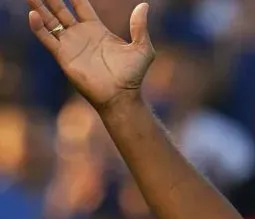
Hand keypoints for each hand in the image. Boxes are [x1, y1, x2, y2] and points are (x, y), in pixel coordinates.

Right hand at [27, 0, 154, 111]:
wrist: (121, 96)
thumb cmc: (133, 76)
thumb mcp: (142, 48)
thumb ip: (139, 26)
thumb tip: (144, 5)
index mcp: (97, 29)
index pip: (81, 6)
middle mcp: (80, 35)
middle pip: (61, 10)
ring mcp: (70, 45)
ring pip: (50, 21)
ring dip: (39, 8)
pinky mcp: (63, 56)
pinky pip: (46, 38)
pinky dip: (38, 26)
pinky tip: (33, 14)